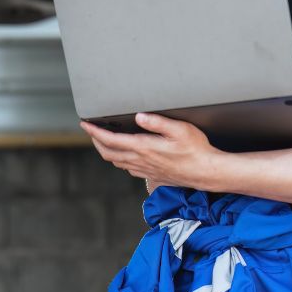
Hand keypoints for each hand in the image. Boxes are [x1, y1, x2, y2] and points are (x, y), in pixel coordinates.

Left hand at [80, 113, 221, 190]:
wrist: (206, 172)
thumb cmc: (196, 149)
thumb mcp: (179, 129)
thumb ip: (157, 122)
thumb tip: (139, 116)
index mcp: (144, 147)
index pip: (111, 140)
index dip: (95, 132)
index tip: (85, 124)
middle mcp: (141, 160)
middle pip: (108, 153)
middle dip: (96, 141)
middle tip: (91, 130)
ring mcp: (145, 170)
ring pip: (117, 162)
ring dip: (106, 151)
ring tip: (103, 140)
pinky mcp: (152, 175)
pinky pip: (128, 169)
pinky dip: (119, 160)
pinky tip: (123, 154)